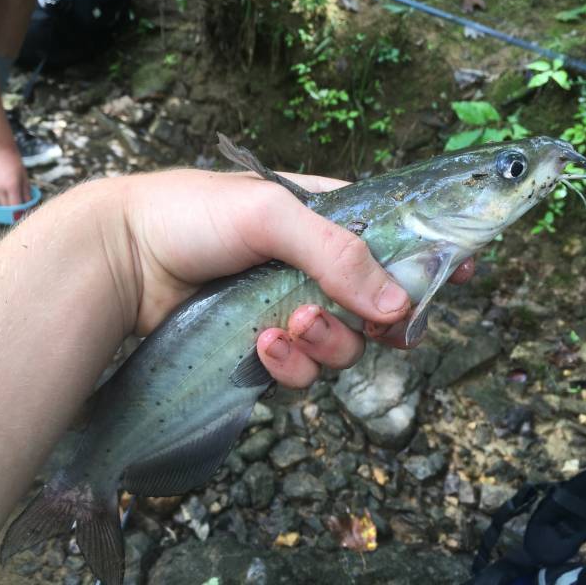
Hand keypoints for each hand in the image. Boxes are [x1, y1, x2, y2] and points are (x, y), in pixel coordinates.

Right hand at [0, 146, 30, 205]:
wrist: (1, 151)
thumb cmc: (16, 165)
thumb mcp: (25, 179)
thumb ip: (26, 194)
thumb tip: (28, 207)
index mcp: (12, 186)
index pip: (15, 206)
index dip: (19, 211)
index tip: (23, 213)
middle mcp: (0, 188)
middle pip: (5, 207)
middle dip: (12, 210)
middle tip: (17, 209)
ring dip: (4, 203)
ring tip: (9, 196)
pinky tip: (1, 187)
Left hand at [118, 169, 473, 387]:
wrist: (122, 257)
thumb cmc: (191, 214)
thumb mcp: (271, 213)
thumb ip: (337, 252)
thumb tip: (398, 305)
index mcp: (323, 220)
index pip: (393, 240)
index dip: (429, 260)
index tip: (463, 276)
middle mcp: (311, 267)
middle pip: (376, 309)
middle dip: (367, 322)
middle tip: (346, 318)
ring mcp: (286, 309)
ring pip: (341, 347)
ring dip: (325, 344)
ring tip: (287, 326)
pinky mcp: (259, 347)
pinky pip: (298, 371)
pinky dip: (287, 364)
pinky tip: (262, 345)